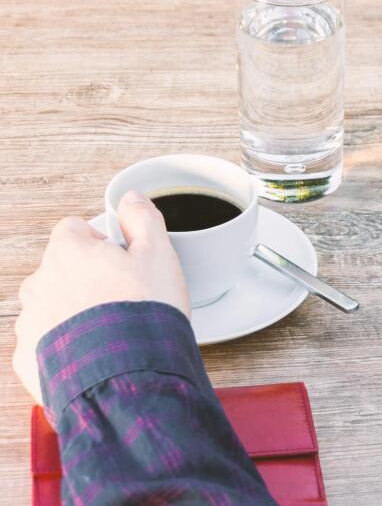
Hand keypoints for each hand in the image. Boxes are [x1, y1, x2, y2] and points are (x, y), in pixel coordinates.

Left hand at [13, 190, 188, 403]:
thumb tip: (132, 198)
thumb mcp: (159, 255)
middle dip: (88, 279)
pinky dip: (67, 347)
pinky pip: (47, 344)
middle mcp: (38, 283)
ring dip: (76, 313)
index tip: (124, 262)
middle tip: (124, 298)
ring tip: (112, 331)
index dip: (103, 242)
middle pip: (62, 269)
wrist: (129, 377)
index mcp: (67, 252)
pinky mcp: (28, 359)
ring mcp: (30, 323)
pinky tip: (96, 355)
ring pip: (53, 306)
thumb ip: (143, 219)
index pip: (74, 229)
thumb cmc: (144, 313)